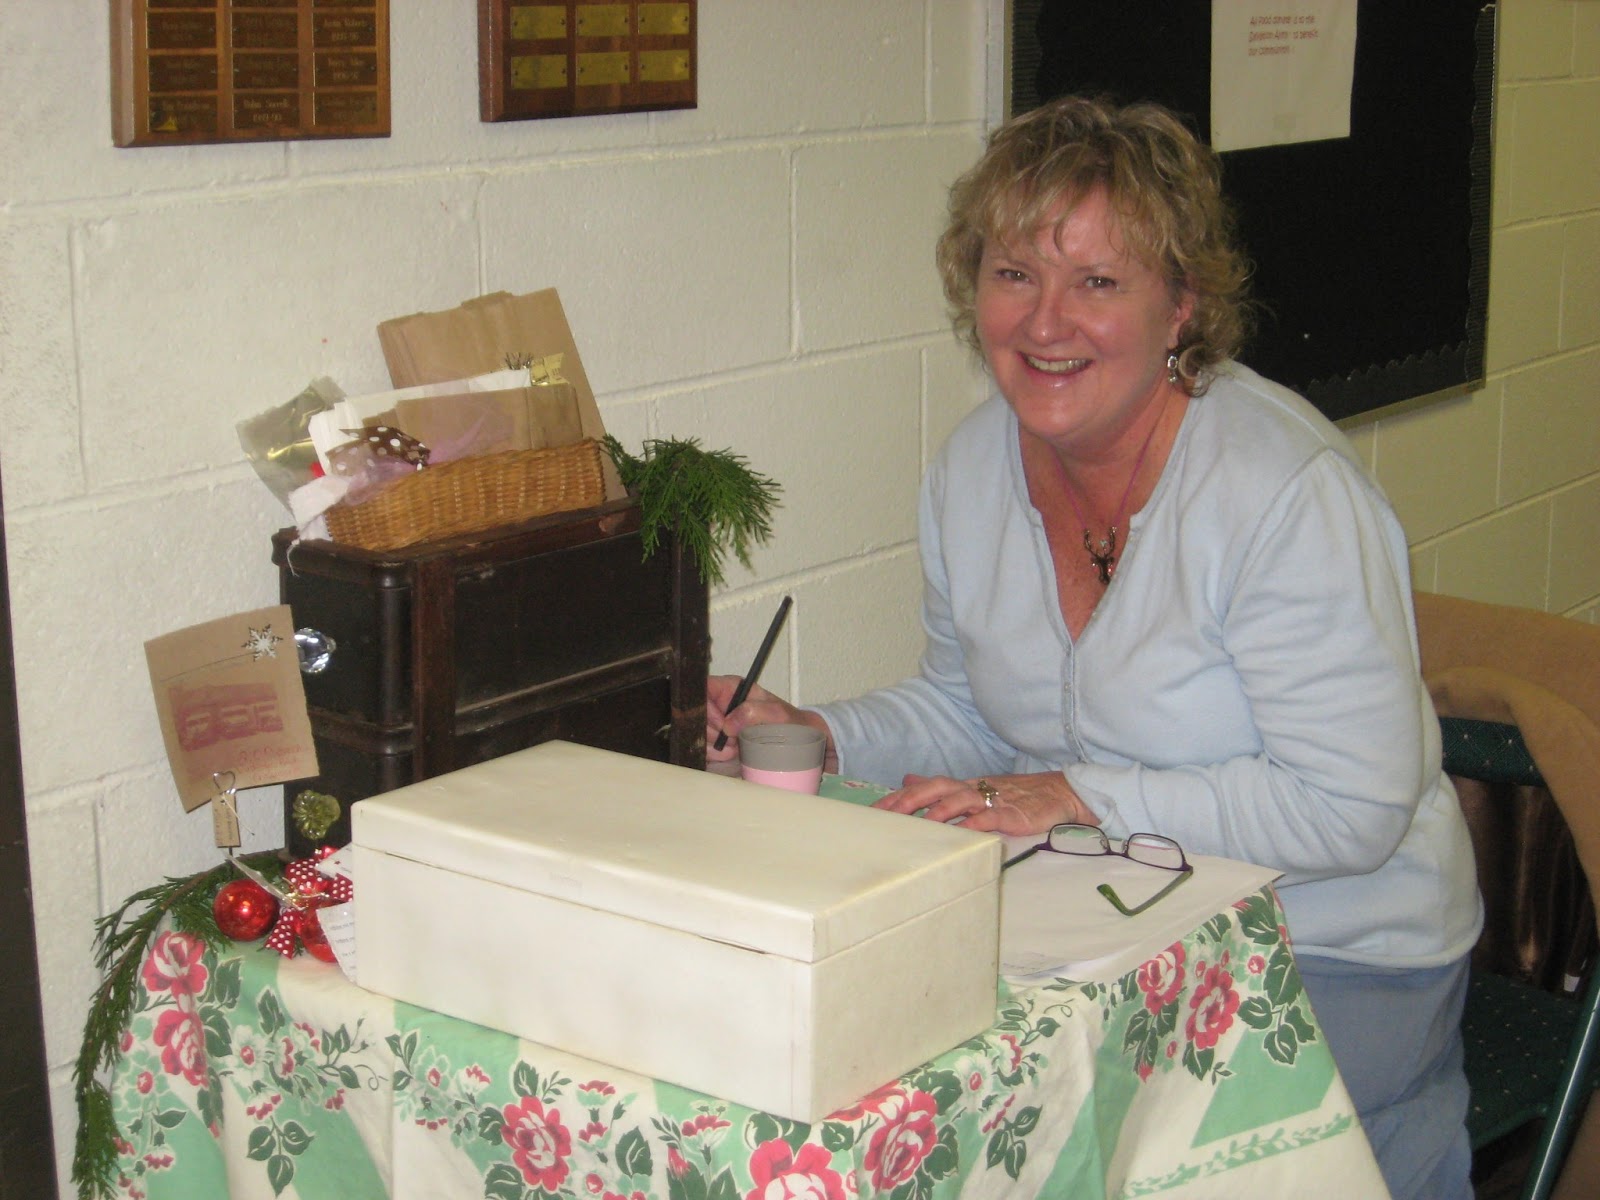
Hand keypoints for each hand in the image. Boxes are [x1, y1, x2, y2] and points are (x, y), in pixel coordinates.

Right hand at [705, 676, 836, 769]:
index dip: (705, 706)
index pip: (702, 687)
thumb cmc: (790, 723)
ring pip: (696, 732)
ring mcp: (717, 722)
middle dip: (711, 732)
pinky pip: (703, 746)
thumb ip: (753, 712)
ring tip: (736, 749)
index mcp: (730, 688)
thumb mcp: (777, 714)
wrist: (798, 743)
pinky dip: (713, 755)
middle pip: (695, 714)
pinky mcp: (717, 739)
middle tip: (732, 742)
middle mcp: (720, 703)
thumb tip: (728, 723)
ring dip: (713, 746)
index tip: (722, 724)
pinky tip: (731, 755)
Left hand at [871, 771, 1093, 835]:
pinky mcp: (1014, 814)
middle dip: (911, 801)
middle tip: (889, 816)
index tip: (874, 811)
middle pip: (937, 788)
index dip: (900, 797)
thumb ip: (940, 789)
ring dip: (939, 811)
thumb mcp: (973, 790)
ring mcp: (994, 800)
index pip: (924, 787)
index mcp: (962, 785)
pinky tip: (963, 834)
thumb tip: (907, 780)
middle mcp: (974, 789)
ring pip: (961, 800)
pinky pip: (992, 818)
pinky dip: (976, 824)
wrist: (1058, 793)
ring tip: (921, 824)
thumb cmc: (1014, 796)